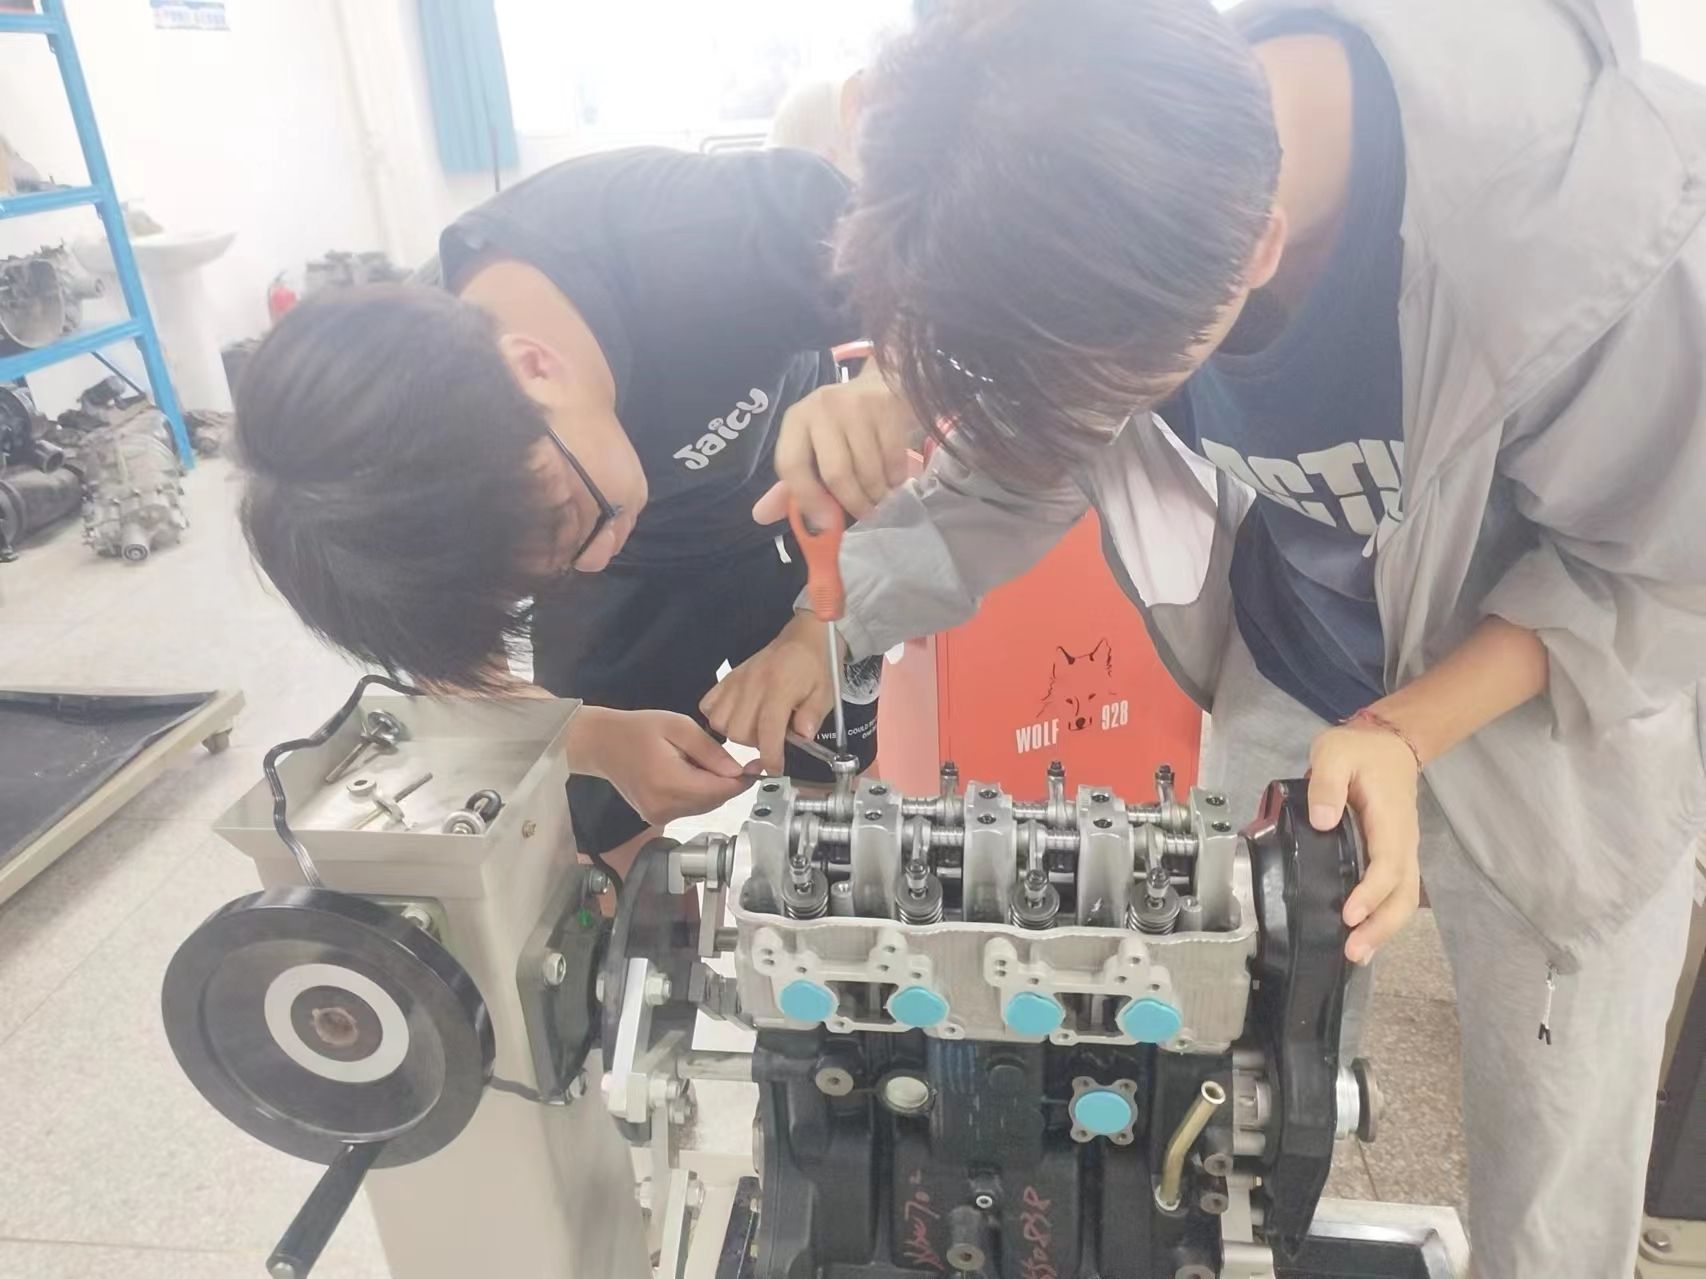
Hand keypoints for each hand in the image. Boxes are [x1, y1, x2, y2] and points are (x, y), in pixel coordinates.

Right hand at [566, 707, 751, 824]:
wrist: (602, 743)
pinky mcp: (656, 818)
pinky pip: (691, 808)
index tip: (755, 765)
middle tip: (729, 758)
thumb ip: (710, 751)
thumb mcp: (678, 727)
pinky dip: (698, 793)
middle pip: (714, 801)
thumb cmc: (638, 729)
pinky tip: (689, 773)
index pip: (720, 790)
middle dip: (728, 782)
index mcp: (669, 782)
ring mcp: (658, 816)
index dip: (742, 780)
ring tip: (700, 762)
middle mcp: (663, 806)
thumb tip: (738, 771)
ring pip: (705, 806)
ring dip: (713, 788)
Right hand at [700, 612, 836, 772]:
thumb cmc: (817, 665)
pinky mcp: (729, 677)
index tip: (775, 768)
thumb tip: (803, 737)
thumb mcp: (827, 693)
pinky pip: (708, 704)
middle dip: (754, 744)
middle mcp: (754, 683)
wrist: (805, 637)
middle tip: (771, 738)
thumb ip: (813, 716)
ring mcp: (737, 680)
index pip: (768, 730)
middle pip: (738, 731)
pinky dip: (718, 716)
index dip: (770, 756)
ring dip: (736, 732)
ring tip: (755, 727)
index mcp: (780, 686)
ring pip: (720, 721)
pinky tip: (737, 716)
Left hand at [752, 364, 918, 527]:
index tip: (826, 522)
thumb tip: (760, 516)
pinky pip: (893, 459)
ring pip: (868, 470)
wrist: (880, 386)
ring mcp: (856, 405)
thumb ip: (790, 484)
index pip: (791, 465)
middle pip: (835, 472)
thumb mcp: (810, 448)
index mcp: (796, 420)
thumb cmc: (840, 426)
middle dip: (853, 503)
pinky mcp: (887, 406)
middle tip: (865, 515)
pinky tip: (893, 479)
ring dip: (877, 494)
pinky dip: (895, 478)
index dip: (807, 499)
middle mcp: (821, 408)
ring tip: (880, 498)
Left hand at [1306, 722, 1421, 964]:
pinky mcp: (1393, 856)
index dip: (1370, 893)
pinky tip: (1362, 934)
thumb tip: (1323, 820)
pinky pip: (1395, 893)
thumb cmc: (1360, 750)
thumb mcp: (1335, 752)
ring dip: (1384, 929)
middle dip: (1382, 927)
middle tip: (1354, 951)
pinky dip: (1382, 916)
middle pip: (1403, 894)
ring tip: (1357, 953)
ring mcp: (1402, 852)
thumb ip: (1327, 784)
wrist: (1390, 744)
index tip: (1349, 914)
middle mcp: (1403, 843)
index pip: (1386, 865)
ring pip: (1403, 898)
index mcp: (1389, 821)